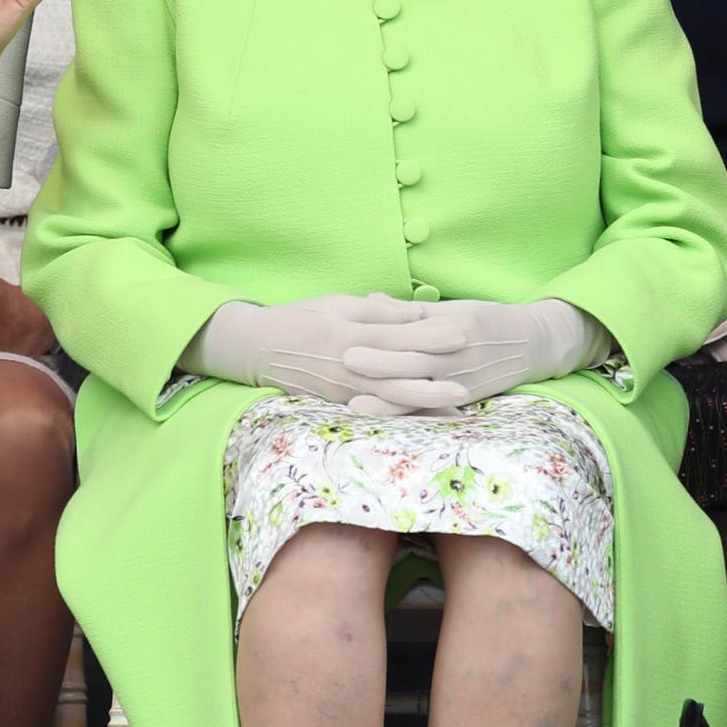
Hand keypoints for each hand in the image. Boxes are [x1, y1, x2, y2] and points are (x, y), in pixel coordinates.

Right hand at [181, 293, 468, 408]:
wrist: (258, 347)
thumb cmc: (302, 318)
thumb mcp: (339, 305)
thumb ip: (377, 311)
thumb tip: (417, 313)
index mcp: (349, 335)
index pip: (398, 335)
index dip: (431, 335)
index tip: (462, 332)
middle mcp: (347, 366)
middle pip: (398, 375)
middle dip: (434, 381)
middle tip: (468, 384)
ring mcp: (343, 389)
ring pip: (390, 399)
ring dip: (424, 405)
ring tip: (455, 409)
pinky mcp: (338, 404)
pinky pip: (376, 412)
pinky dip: (402, 416)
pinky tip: (426, 421)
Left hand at [341, 297, 610, 411]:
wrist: (532, 344)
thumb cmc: (485, 319)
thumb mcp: (452, 307)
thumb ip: (410, 310)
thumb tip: (368, 300)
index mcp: (453, 327)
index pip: (412, 332)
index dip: (382, 336)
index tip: (350, 337)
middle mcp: (458, 356)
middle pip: (413, 363)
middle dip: (379, 365)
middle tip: (344, 361)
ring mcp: (461, 381)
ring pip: (420, 392)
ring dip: (387, 400)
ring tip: (354, 403)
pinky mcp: (464, 399)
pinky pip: (432, 410)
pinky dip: (408, 416)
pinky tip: (385, 423)